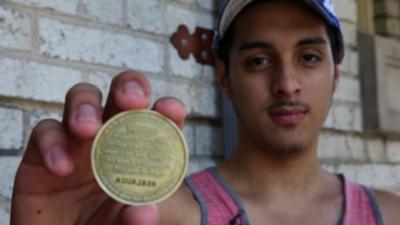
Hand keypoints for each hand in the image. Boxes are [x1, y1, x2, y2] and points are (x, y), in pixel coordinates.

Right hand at [11, 71, 186, 224]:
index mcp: (139, 151)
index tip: (171, 111)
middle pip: (121, 94)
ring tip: (87, 130)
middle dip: (129, 88)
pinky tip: (61, 168)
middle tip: (132, 101)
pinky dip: (52, 143)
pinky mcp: (43, 151)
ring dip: (85, 106)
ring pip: (82, 98)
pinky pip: (45, 131)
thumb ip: (134, 220)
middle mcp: (111, 137)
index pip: (159, 120)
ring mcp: (77, 140)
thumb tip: (145, 212)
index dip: (167, 109)